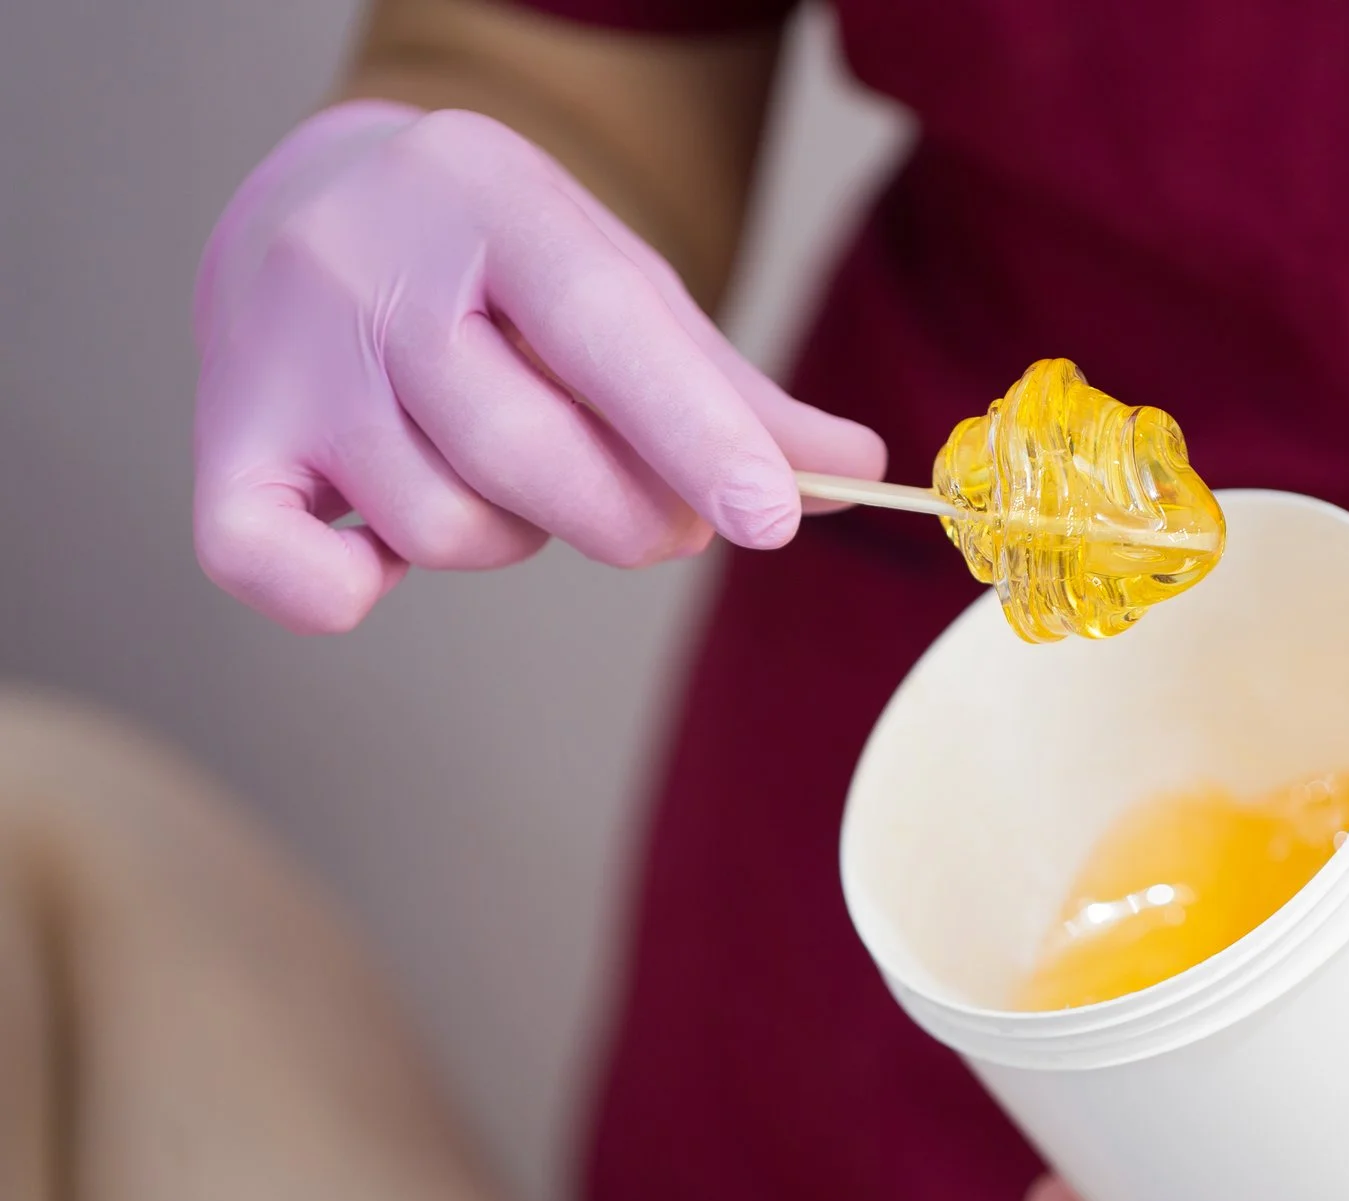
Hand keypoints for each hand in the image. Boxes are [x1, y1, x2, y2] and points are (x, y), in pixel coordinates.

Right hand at [192, 102, 885, 632]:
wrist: (312, 208)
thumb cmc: (496, 274)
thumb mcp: (619, 291)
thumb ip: (732, 390)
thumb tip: (857, 468)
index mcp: (490, 197)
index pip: (603, 327)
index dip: (695, 432)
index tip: (772, 516)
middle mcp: (367, 264)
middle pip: (525, 451)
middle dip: (627, 516)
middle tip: (663, 516)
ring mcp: (283, 358)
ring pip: (444, 524)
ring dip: (512, 536)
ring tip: (502, 470)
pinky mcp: (225, 448)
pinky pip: (288, 573)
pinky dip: (350, 590)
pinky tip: (380, 547)